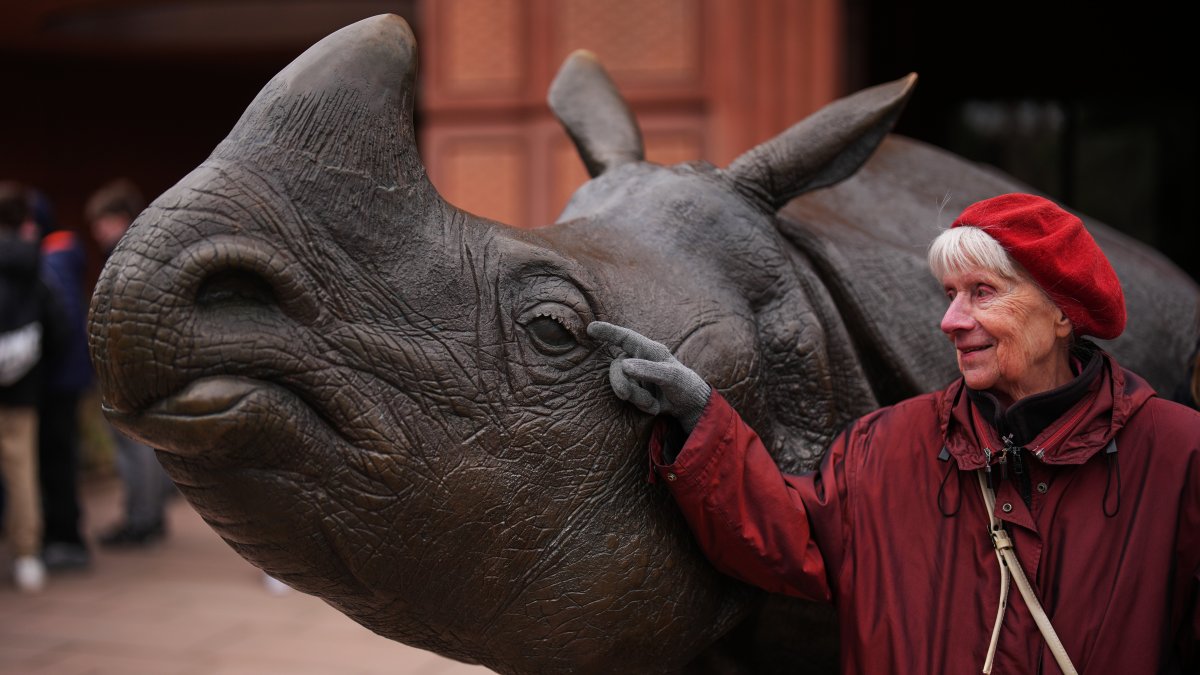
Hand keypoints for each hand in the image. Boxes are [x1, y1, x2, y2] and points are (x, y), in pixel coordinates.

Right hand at [587, 321, 711, 431]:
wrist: (690, 405)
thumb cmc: (685, 384)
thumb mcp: (671, 376)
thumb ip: (648, 369)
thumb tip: (623, 364)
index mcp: (649, 349)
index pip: (625, 337)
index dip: (608, 331)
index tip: (590, 328)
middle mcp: (639, 359)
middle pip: (616, 367)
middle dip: (620, 383)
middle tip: (626, 396)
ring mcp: (636, 375)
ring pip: (621, 384)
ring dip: (637, 397)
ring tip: (654, 404)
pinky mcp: (636, 390)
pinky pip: (629, 397)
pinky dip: (642, 405)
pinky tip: (655, 406)